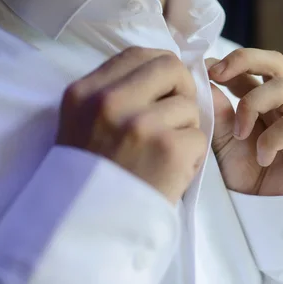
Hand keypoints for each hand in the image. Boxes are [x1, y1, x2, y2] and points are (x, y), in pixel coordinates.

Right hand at [57, 47, 206, 203]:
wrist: (90, 230)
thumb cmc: (91, 178)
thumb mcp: (83, 124)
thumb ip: (116, 93)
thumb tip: (165, 70)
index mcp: (85, 93)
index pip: (137, 53)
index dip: (160, 67)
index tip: (165, 87)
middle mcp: (110, 102)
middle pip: (171, 68)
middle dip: (182, 89)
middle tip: (176, 116)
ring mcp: (141, 125)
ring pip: (189, 107)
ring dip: (185, 131)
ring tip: (164, 156)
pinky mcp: (170, 149)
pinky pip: (199, 136)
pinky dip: (192, 157)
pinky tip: (172, 173)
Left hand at [207, 49, 282, 195]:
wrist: (263, 211)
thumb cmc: (245, 176)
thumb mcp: (221, 141)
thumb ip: (216, 112)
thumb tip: (204, 80)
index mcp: (260, 100)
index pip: (250, 66)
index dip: (227, 63)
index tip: (203, 71)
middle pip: (274, 62)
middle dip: (245, 59)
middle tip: (218, 74)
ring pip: (282, 89)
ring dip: (252, 107)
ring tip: (239, 135)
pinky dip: (271, 139)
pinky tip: (263, 158)